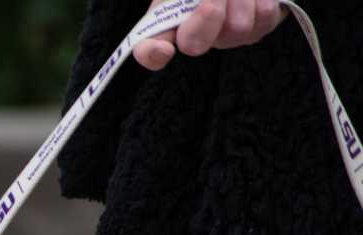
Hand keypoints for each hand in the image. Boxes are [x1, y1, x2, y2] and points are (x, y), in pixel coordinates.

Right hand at [134, 0, 284, 69]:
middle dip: (208, 15)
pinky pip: (264, 16)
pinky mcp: (257, 30)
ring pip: (237, 27)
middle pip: (194, 44)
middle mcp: (194, 38)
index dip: (152, 54)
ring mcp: (226, 38)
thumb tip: (209, 5)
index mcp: (166, 22)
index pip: (147, 49)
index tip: (163, 49)